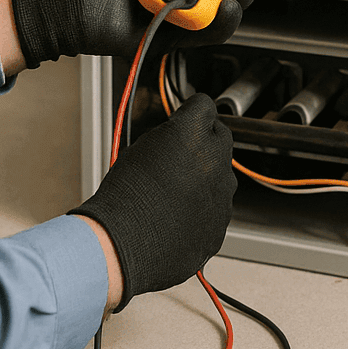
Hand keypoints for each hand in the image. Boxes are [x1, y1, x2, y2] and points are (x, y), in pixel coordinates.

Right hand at [69, 95, 235, 309]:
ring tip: (171, 194)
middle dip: (203, 143)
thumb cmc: (125, 196)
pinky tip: (176, 216)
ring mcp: (222, 193)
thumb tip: (178, 137)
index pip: (204, 105)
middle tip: (179, 156)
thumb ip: (170, 137)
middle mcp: (215, 159)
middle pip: (219, 137)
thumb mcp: (140, 149)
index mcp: (193, 133)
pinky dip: (202, 209)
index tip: (184, 118)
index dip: (191, 112)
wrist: (124, 243)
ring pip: (220, 176)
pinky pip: (216, 207)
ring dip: (204, 178)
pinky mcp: (221, 222)